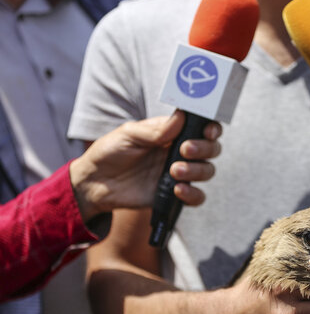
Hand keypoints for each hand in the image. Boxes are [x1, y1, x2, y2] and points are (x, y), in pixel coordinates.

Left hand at [70, 111, 221, 220]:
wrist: (94, 182)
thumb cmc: (110, 152)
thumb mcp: (128, 134)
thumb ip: (155, 129)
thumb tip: (181, 117)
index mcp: (172, 133)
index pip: (202, 127)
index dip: (212, 128)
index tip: (208, 131)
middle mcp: (180, 152)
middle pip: (211, 149)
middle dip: (204, 148)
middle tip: (185, 150)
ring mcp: (179, 174)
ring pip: (207, 171)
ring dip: (197, 170)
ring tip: (173, 171)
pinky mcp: (173, 194)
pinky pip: (196, 196)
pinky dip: (193, 194)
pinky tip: (177, 190)